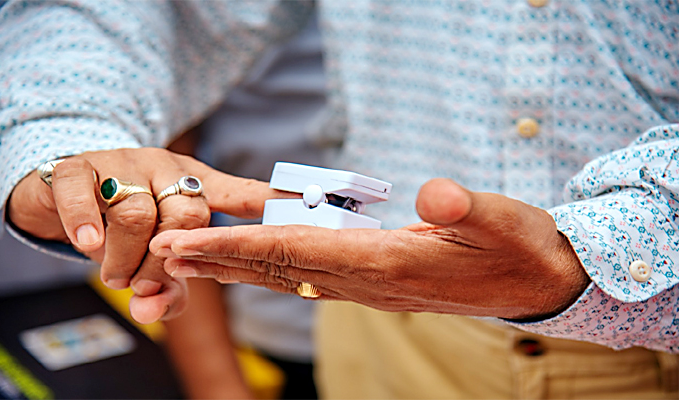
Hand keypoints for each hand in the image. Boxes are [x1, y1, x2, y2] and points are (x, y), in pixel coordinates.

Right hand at [9, 147, 291, 322]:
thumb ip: (165, 283)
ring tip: (116, 277)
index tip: (304, 206)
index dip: (270, 200)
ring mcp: (122, 164)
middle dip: (168, 261)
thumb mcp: (154, 248)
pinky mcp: (76, 166)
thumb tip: (150, 312)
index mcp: (193, 183)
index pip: (238, 193)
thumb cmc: (123, 219)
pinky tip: (88, 244)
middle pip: (186, 214)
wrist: (63, 183)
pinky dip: (85, 223)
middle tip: (144, 285)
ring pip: (136, 212)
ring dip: (125, 257)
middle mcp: (164, 168)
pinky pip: (84, 193)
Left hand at [150, 178, 590, 319]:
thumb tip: (434, 195)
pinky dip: (269, 270)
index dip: (237, 248)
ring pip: (288, 278)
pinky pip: (309, 278)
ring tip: (189, 262)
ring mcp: (370, 288)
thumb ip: (467, 211)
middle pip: (278, 270)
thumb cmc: (520, 250)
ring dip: (236, 270)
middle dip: (217, 262)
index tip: (187, 244)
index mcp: (390, 263)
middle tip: (160, 253)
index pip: (297, 253)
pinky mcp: (377, 284)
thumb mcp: (506, 222)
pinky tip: (250, 267)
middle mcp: (369, 282)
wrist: (538, 285)